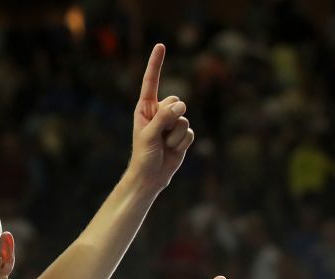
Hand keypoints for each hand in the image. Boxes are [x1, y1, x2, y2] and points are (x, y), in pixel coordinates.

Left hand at [127, 44, 194, 190]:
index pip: (152, 82)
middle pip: (176, 101)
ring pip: (184, 118)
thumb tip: (179, 106)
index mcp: (145, 108)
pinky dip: (182, 143)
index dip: (156, 64)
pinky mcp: (183, 133)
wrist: (151, 176)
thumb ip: (162, 118)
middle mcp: (159, 112)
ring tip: (164, 145)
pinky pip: (190, 132)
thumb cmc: (144, 155)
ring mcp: (172, 122)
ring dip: (174, 135)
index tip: (160, 45)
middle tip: (159, 134)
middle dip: (170, 118)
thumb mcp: (149, 135)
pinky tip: (172, 150)